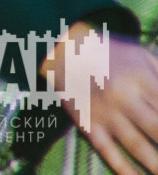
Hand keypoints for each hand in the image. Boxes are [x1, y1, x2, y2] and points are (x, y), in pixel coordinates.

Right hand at [68, 30, 157, 174]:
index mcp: (140, 77)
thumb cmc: (112, 54)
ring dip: (156, 164)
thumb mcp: (143, 55)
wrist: (63, 48)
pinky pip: (107, 150)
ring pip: (136, 145)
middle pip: (157, 128)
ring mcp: (104, 112)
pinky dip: (123, 168)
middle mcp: (123, 95)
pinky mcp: (88, 123)